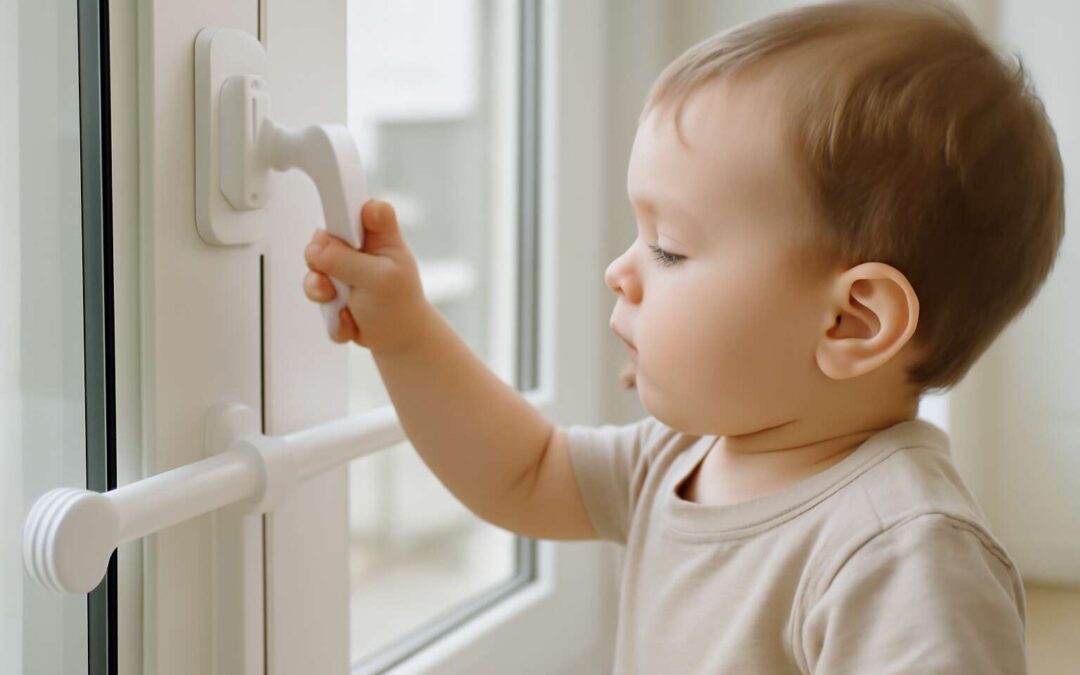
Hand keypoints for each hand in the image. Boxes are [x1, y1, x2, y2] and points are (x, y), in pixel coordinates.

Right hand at [302, 199, 429, 353]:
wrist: (397, 340)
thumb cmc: (399, 305)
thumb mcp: (379, 280)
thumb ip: (347, 260)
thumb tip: (316, 246)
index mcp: (379, 234)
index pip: (359, 205)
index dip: (342, 204)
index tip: (329, 210)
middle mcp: (358, 245)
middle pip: (323, 237)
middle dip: (323, 263)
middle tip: (338, 279)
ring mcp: (342, 265)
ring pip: (313, 268)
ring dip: (324, 293)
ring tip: (345, 306)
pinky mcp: (330, 286)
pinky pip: (316, 294)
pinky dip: (332, 315)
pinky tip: (350, 320)